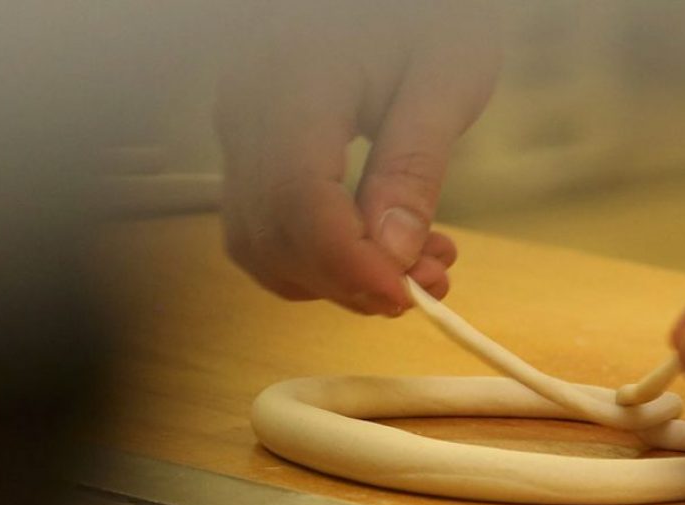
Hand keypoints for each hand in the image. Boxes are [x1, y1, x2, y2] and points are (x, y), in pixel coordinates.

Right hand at [215, 1, 499, 313]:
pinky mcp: (251, 140)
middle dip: (350, 280)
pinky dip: (320, 253)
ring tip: (415, 265)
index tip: (406, 296)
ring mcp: (240, 124)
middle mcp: (248, 105)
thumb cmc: (422, 10)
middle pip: (274, 233)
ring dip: (336, 276)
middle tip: (427, 283)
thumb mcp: (445, 74)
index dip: (350, 266)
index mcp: (295, 77)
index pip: (300, 202)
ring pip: (261, 240)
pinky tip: (380, 246)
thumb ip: (415, 165)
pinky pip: (267, 220)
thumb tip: (394, 254)